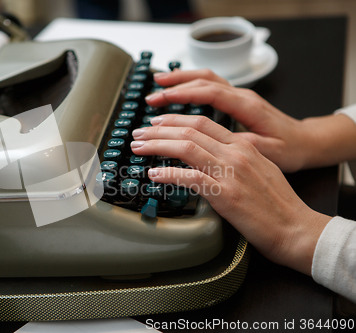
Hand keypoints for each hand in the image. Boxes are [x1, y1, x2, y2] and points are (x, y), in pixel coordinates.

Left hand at [130, 115, 330, 274]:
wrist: (295, 228)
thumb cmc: (278, 204)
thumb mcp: (260, 169)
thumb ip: (236, 157)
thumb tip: (211, 156)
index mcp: (243, 145)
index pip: (202, 122)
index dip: (175, 120)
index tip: (157, 122)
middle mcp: (235, 153)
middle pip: (189, 131)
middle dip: (158, 129)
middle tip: (139, 133)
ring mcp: (230, 172)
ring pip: (186, 148)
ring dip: (157, 145)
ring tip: (138, 147)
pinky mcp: (225, 194)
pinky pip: (189, 177)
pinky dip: (167, 174)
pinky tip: (153, 175)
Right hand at [145, 69, 355, 171]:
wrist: (307, 142)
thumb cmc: (291, 149)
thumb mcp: (270, 152)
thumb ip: (244, 145)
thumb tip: (217, 145)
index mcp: (248, 106)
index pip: (210, 93)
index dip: (183, 95)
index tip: (161, 101)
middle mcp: (242, 96)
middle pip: (203, 81)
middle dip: (174, 86)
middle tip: (150, 98)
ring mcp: (239, 96)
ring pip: (206, 79)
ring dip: (180, 81)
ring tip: (157, 85)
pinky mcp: (236, 101)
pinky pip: (209, 87)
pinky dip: (190, 86)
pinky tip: (177, 92)